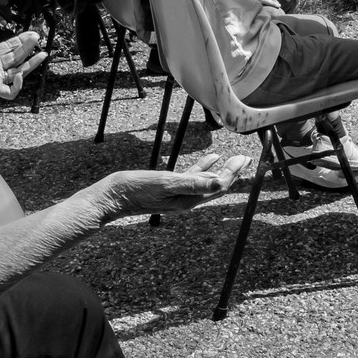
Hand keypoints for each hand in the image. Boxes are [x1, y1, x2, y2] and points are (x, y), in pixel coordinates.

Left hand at [0, 23, 46, 102]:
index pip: (9, 47)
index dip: (20, 40)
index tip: (31, 33)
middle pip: (16, 57)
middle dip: (27, 47)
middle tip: (36, 37)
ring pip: (19, 73)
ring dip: (31, 64)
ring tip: (42, 54)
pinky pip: (10, 91)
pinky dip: (17, 85)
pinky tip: (20, 74)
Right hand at [87, 153, 251, 221]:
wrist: (113, 197)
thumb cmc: (137, 189)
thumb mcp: (166, 183)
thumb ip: (193, 183)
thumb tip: (219, 183)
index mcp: (189, 199)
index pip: (217, 186)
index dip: (232, 173)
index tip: (242, 159)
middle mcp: (187, 199)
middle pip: (215, 185)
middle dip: (231, 173)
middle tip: (245, 159)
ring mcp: (178, 194)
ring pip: (206, 181)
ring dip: (220, 170)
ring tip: (232, 160)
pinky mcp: (169, 188)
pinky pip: (192, 177)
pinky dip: (203, 168)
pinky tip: (209, 159)